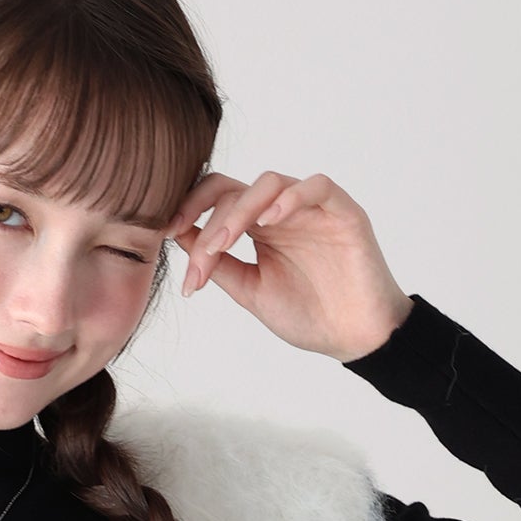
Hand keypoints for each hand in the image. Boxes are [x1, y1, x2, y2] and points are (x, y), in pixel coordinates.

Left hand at [165, 170, 414, 362]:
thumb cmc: (308, 315)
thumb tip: (180, 239)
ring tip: (226, 240)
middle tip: (201, 256)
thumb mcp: (251, 292)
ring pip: (270, 183)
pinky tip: (270, 221)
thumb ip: (220, 266)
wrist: (353, 337)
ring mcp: (312, 209)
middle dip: (210, 222)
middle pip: (236, 189)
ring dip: (241, 209)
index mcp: (258, 228)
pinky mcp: (343, 211)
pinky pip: (316, 187)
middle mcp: (281, 212)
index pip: (218, 198)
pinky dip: (291, 198)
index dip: (190, 208)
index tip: (167, 232)